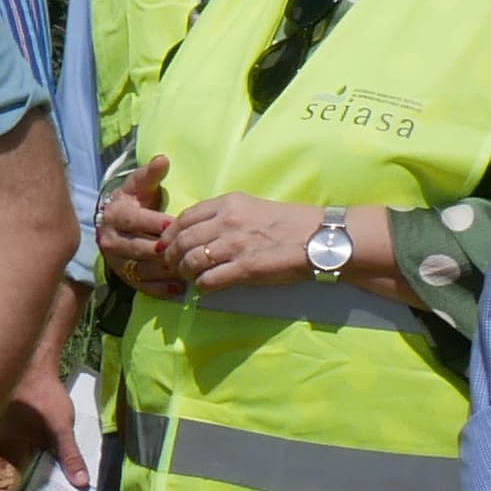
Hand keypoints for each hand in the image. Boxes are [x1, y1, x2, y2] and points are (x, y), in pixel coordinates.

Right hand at [0, 351, 84, 488]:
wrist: (35, 367)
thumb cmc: (43, 397)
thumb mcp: (61, 429)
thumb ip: (70, 457)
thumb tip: (80, 484)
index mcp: (7, 449)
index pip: (28, 477)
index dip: (48, 484)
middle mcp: (2, 447)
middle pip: (30, 467)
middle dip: (50, 472)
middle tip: (73, 482)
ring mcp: (7, 437)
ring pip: (33, 456)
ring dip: (49, 459)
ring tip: (68, 467)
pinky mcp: (15, 429)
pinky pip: (31, 445)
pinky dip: (45, 448)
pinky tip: (57, 448)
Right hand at [94, 162, 178, 295]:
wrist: (117, 222)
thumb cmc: (136, 201)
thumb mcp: (141, 185)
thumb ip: (151, 175)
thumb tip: (162, 160)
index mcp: (114, 215)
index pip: (133, 220)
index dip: (153, 223)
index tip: (174, 224)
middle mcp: (110, 240)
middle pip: (137, 247)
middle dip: (162, 249)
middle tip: (186, 249)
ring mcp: (116, 261)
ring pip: (140, 268)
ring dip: (163, 270)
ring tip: (186, 268)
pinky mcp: (123, 276)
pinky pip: (141, 285)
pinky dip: (160, 288)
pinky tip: (179, 287)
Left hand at [148, 189, 333, 293]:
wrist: (323, 238)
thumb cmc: (290, 223)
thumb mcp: (253, 208)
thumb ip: (225, 216)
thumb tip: (196, 231)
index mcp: (229, 203)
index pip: (184, 218)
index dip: (171, 234)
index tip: (168, 244)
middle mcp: (228, 221)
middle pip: (182, 240)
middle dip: (171, 255)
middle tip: (173, 265)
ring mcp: (236, 245)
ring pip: (190, 261)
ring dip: (185, 272)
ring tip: (188, 276)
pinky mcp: (245, 268)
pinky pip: (208, 280)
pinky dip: (201, 287)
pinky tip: (205, 287)